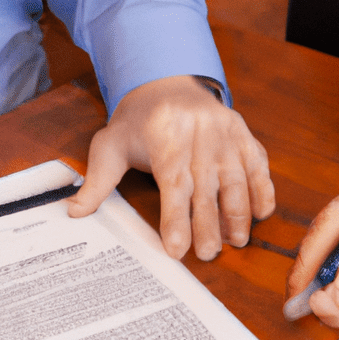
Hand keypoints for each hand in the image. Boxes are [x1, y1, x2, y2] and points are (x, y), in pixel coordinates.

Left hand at [67, 75, 274, 259]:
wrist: (168, 84)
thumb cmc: (139, 122)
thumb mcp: (110, 145)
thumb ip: (97, 181)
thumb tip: (75, 212)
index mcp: (166, 136)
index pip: (174, 184)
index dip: (177, 219)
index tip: (177, 249)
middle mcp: (201, 134)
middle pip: (208, 187)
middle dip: (210, 224)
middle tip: (209, 254)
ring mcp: (227, 134)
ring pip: (237, 179)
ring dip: (239, 213)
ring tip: (237, 241)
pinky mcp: (244, 135)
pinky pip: (258, 166)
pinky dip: (263, 190)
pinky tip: (261, 214)